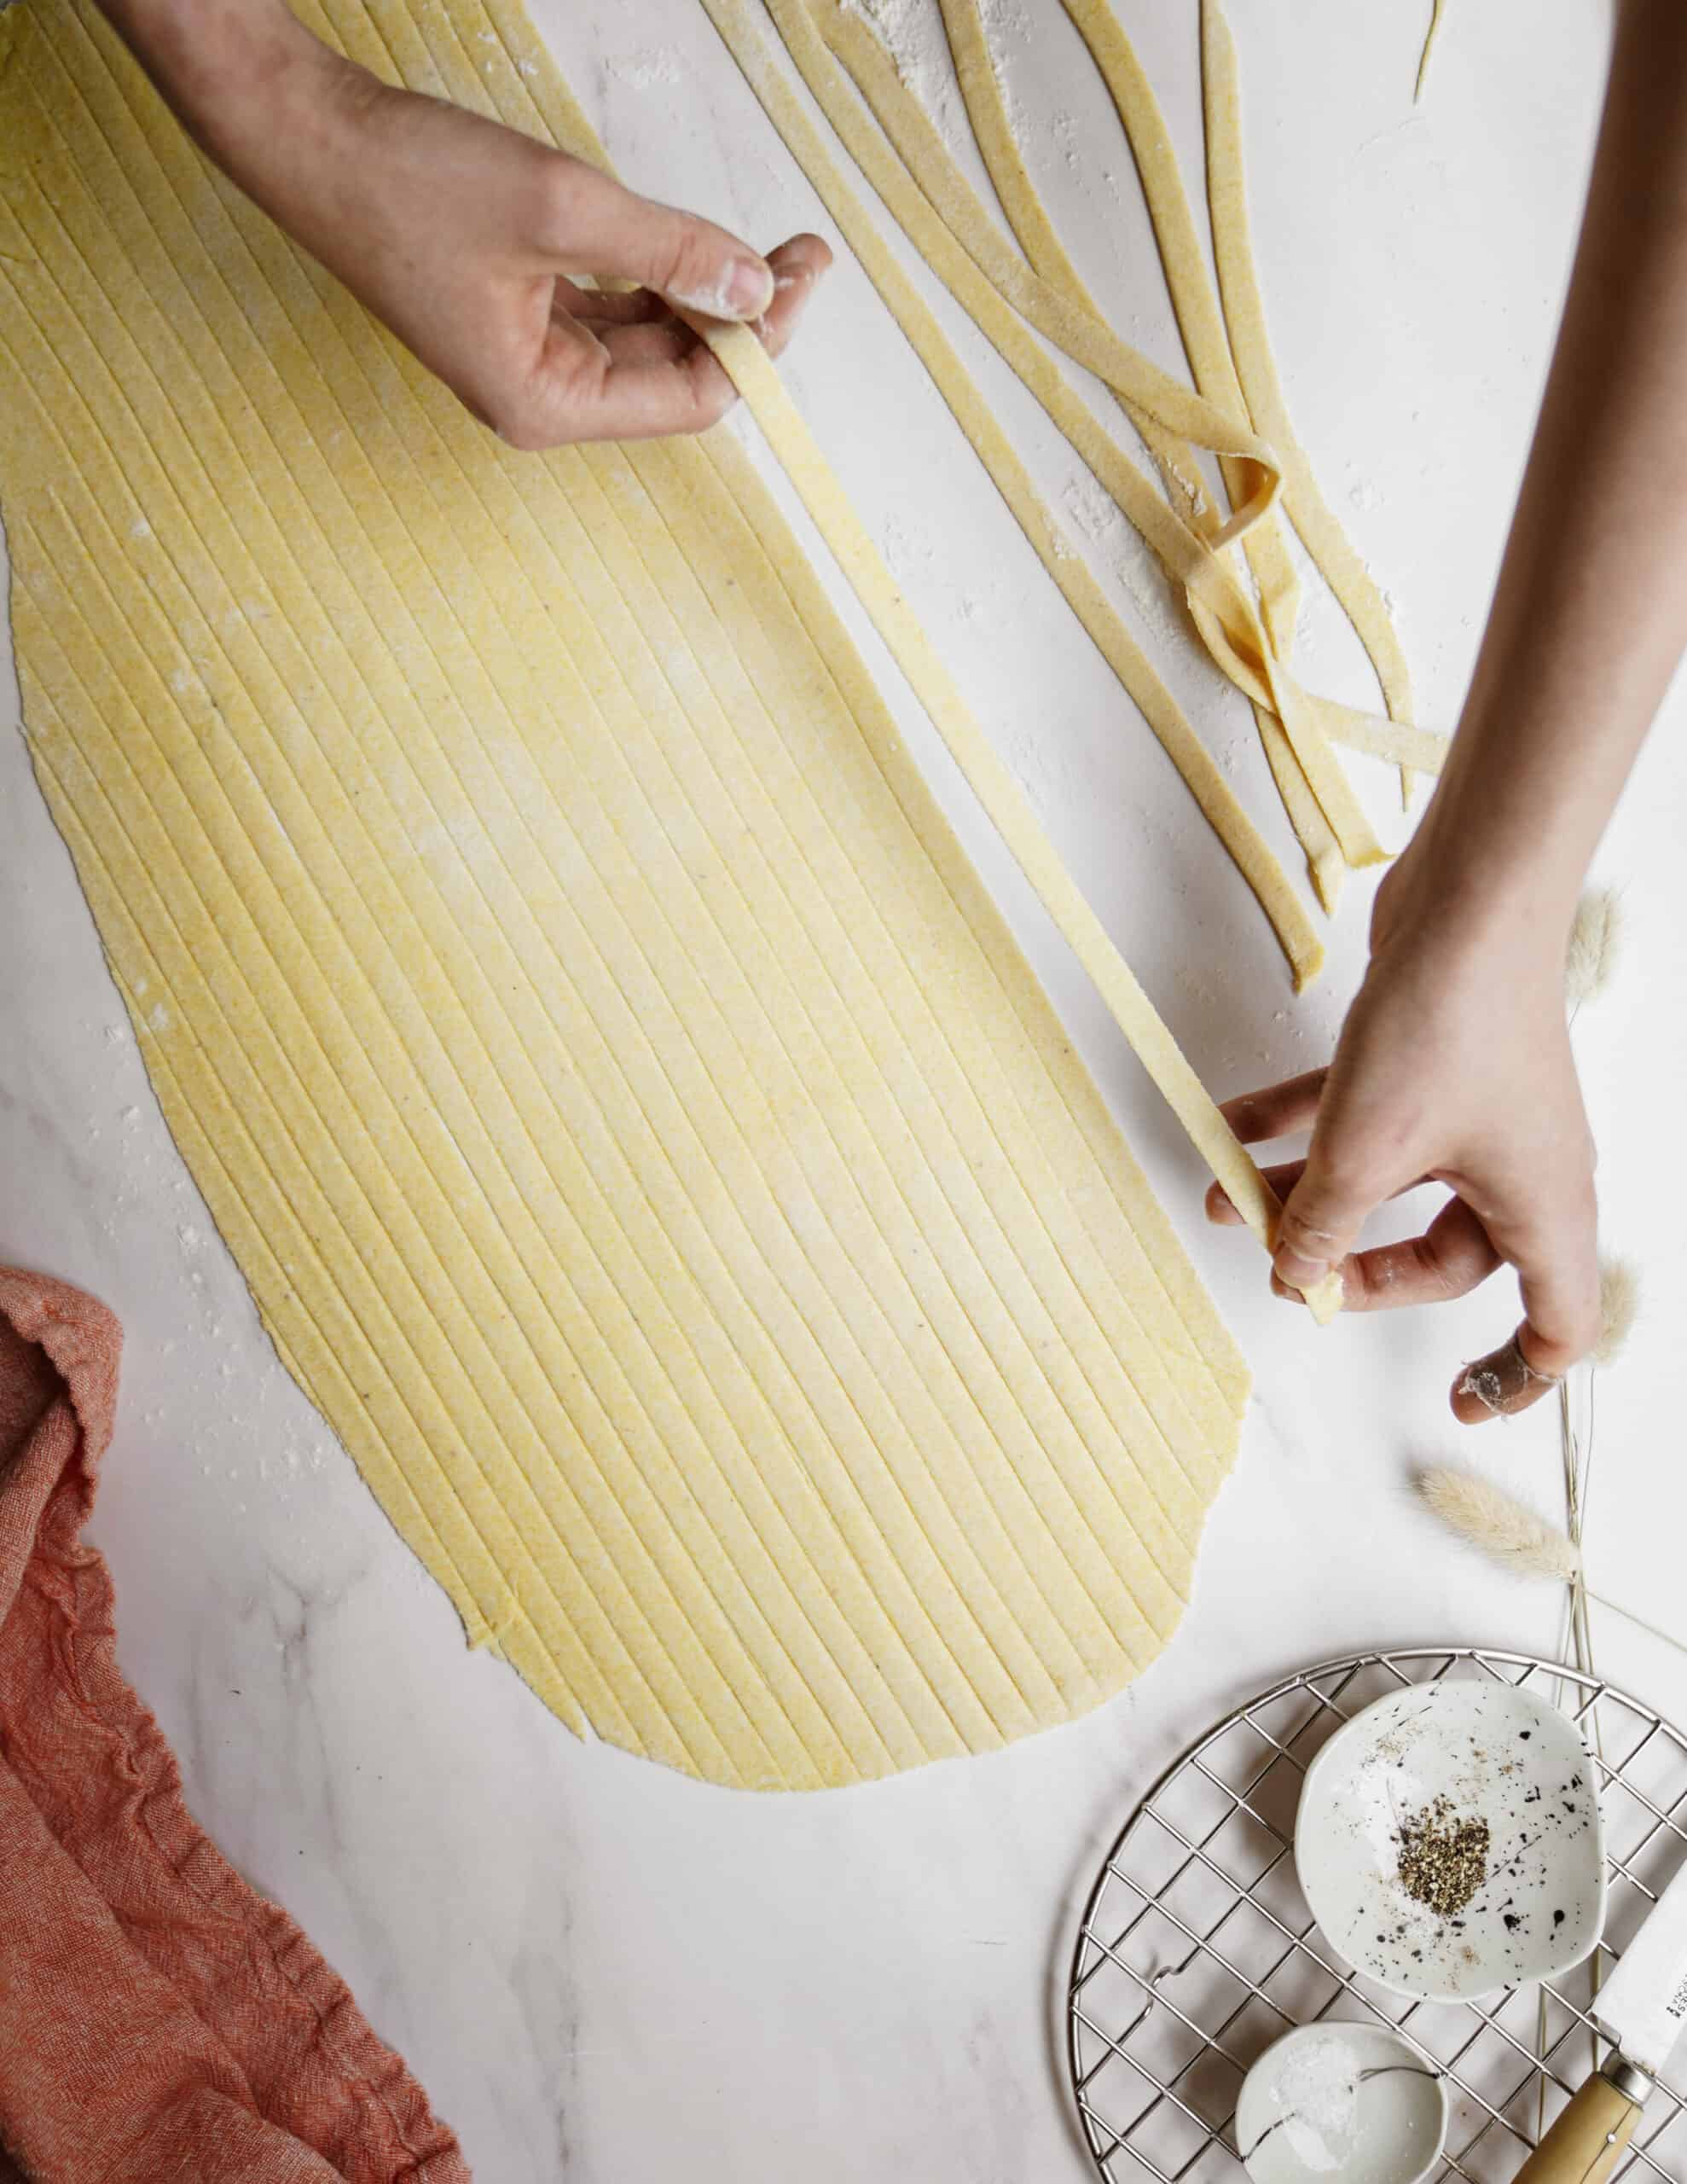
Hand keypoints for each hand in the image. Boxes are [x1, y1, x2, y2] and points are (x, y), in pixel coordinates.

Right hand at [140, 4, 829, 446]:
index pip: (691, 398)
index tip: (799, 274)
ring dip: (704, 295)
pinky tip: (688, 242)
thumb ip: (668, 251)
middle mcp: (540, 395)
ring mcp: (529, 355)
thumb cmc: (408, 182)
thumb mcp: (560, 208)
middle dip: (741, 317)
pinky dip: (658, 279)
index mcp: (545, 402)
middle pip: (677, 377)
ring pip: (650, 341)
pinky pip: (614, 309)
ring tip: (761, 244)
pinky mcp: (520, 311)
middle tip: (800, 252)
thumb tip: (754, 286)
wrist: (309, 140)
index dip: (756, 342)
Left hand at [1206, 861, 1599, 1422]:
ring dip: (1308, 1195)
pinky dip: (1301, 1127)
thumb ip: (1325, 1225)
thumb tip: (1295, 1273)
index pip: (1555, 1325)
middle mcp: (1519, 1168)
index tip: (1460, 1402)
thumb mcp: (1367, 1151)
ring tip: (1224, 1201)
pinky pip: (1365, 1118)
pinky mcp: (1436, 1062)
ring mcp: (1478, 1113)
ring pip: (1391, 1182)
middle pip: (1446, 1256)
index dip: (1513, 1377)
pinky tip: (1226, 1127)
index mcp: (1539, 1210)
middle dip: (1358, 1269)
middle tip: (1290, 1272)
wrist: (1468, 898)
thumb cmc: (1452, 1024)